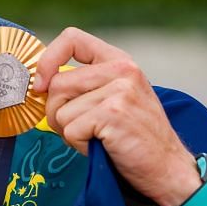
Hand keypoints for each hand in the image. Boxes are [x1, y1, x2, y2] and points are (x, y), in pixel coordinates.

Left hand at [33, 27, 201, 205]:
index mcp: (119, 61)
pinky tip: (102, 145)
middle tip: (82, 129)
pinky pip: (70, 130)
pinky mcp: (113, 113)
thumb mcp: (114, 98)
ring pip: (60, 111)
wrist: (167, 167)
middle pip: (57, 84)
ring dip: (70, 133)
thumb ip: (84, 85)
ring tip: (98, 137)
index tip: (41, 84)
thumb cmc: (134, 137)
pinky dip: (79, 145)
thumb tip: (39, 86)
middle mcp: (122, 70)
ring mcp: (119, 90)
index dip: (47, 60)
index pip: (72, 38)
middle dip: (57, 113)